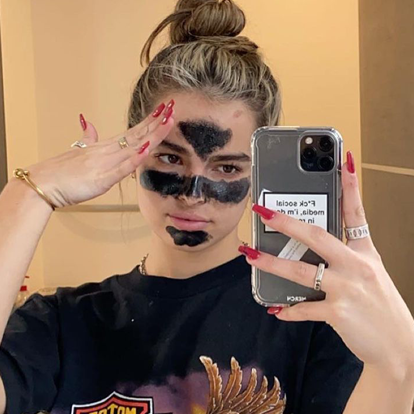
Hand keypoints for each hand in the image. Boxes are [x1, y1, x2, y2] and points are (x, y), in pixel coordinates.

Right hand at [13, 101, 173, 207]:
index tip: (164, 110)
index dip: (150, 122)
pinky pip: (121, 168)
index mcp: (105, 147)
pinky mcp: (101, 178)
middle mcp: (108, 151)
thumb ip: (88, 138)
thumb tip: (88, 123)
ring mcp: (105, 163)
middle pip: (138, 134)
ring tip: (167, 121)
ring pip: (134, 146)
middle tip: (173, 107)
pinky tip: (146, 150)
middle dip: (157, 122)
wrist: (42, 184)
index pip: (133, 132)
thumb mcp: (78, 152)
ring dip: (152, 134)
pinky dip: (134, 159)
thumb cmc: (61, 172)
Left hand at [242, 153, 413, 378]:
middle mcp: (356, 265)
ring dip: (270, 263)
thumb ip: (344, 258)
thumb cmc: (381, 306)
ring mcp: (346, 288)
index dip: (351, 186)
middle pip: (316, 236)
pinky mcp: (338, 312)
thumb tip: (308, 252)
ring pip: (300, 271)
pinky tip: (275, 309)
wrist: (400, 346)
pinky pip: (304, 309)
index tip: (343, 162)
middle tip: (262, 211)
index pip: (356, 212)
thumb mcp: (370, 274)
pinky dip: (288, 310)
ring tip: (250, 255)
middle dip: (286, 222)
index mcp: (365, 252)